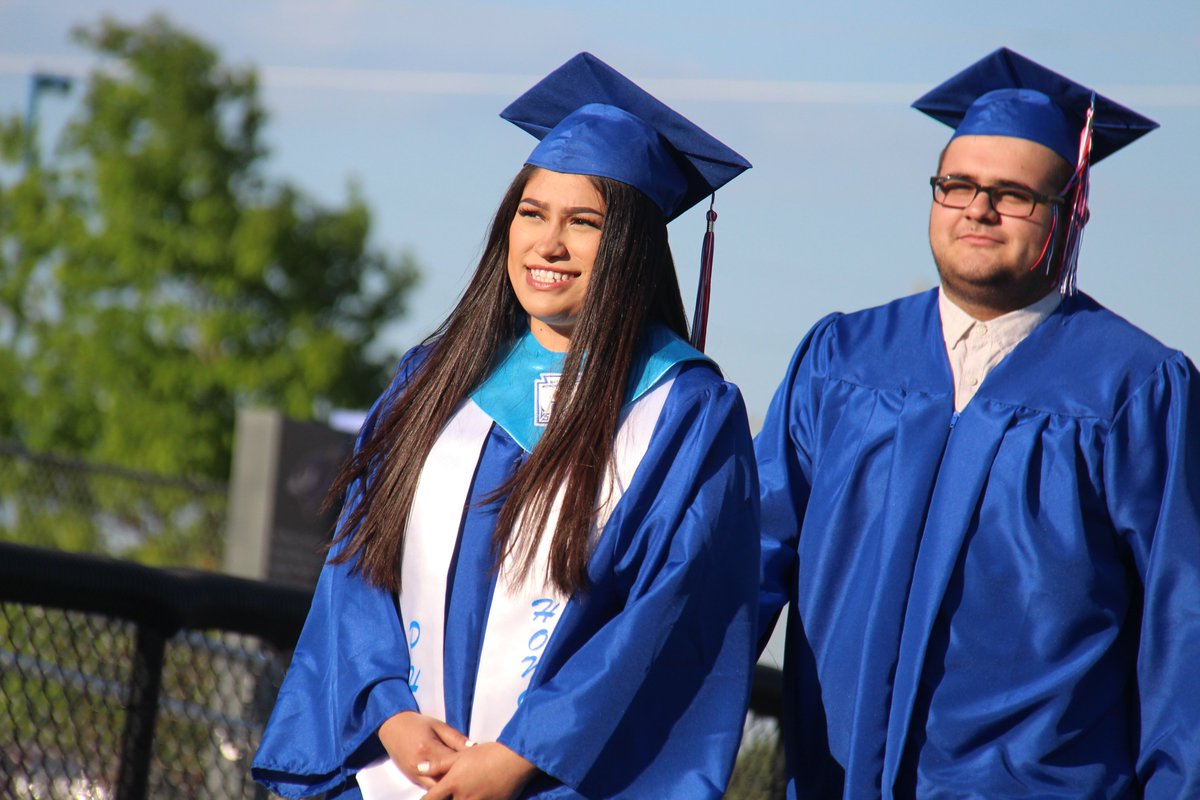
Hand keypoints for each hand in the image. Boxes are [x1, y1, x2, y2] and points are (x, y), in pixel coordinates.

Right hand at [377, 711, 470, 788]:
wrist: (392, 726)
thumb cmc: (417, 723)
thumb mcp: (439, 726)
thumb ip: (456, 738)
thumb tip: (474, 747)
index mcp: (428, 749)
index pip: (454, 763)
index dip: (468, 764)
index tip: (480, 764)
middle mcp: (420, 765)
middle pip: (446, 780)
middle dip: (459, 780)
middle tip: (474, 776)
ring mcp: (415, 774)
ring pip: (438, 788)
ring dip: (450, 784)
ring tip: (463, 780)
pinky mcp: (412, 778)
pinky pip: (429, 787)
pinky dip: (440, 785)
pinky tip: (450, 781)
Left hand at [420, 741, 537, 799]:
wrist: (514, 759)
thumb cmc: (487, 753)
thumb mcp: (461, 755)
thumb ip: (439, 764)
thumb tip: (419, 767)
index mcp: (453, 783)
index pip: (431, 798)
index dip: (426, 799)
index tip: (425, 798)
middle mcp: (463, 797)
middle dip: (444, 799)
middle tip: (447, 793)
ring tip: (462, 794)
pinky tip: (476, 796)